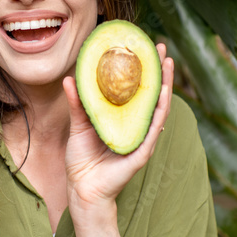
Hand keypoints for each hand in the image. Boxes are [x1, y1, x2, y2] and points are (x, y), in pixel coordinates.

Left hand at [63, 44, 172, 216]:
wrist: (82, 189)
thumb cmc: (82, 160)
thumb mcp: (79, 125)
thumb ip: (78, 103)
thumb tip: (70, 77)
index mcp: (123, 119)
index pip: (137, 90)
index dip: (142, 69)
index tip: (143, 47)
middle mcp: (136, 127)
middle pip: (152, 95)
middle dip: (159, 71)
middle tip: (161, 47)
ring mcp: (142, 139)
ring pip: (159, 109)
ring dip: (165, 86)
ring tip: (167, 65)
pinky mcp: (142, 152)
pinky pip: (153, 129)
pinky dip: (159, 111)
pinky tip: (163, 95)